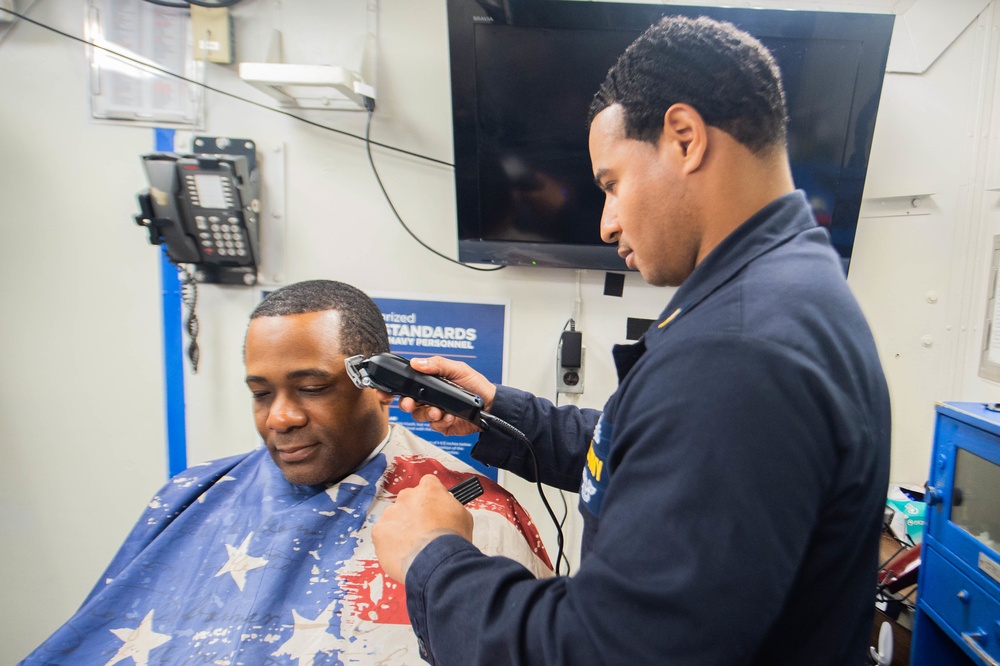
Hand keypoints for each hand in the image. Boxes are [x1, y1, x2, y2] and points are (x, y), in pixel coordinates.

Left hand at [373, 474, 474, 581]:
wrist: (436, 561)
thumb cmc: (451, 541)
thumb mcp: (463, 516)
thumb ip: (449, 505)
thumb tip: (444, 508)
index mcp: (429, 489)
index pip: (427, 484)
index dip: (430, 498)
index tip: (432, 508)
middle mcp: (407, 496)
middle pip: (408, 500)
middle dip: (413, 513)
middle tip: (423, 531)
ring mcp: (391, 513)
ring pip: (394, 518)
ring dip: (401, 528)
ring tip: (414, 546)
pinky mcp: (379, 531)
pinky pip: (383, 535)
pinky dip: (390, 543)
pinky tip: (403, 553)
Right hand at [378, 356, 496, 436]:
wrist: (492, 407)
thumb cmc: (477, 385)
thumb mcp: (458, 369)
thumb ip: (438, 365)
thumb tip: (417, 362)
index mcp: (430, 382)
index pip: (406, 385)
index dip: (392, 389)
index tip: (385, 393)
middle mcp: (430, 397)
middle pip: (407, 402)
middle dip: (406, 404)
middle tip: (410, 404)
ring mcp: (435, 411)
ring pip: (419, 415)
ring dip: (428, 413)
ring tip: (440, 411)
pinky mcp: (442, 425)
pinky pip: (433, 426)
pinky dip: (441, 422)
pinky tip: (450, 416)